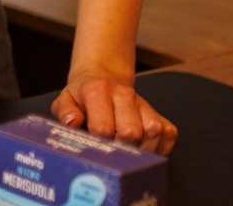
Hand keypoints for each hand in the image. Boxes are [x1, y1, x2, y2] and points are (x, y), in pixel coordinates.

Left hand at [52, 68, 177, 153]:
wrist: (103, 77)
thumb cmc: (83, 95)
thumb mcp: (65, 99)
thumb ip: (65, 111)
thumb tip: (72, 122)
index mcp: (97, 91)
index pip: (103, 126)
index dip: (99, 142)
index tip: (95, 148)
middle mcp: (124, 95)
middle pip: (131, 132)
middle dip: (121, 149)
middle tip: (112, 153)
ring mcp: (144, 104)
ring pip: (154, 132)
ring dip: (141, 149)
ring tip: (127, 153)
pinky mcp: (160, 114)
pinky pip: (168, 134)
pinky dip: (159, 147)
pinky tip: (142, 149)